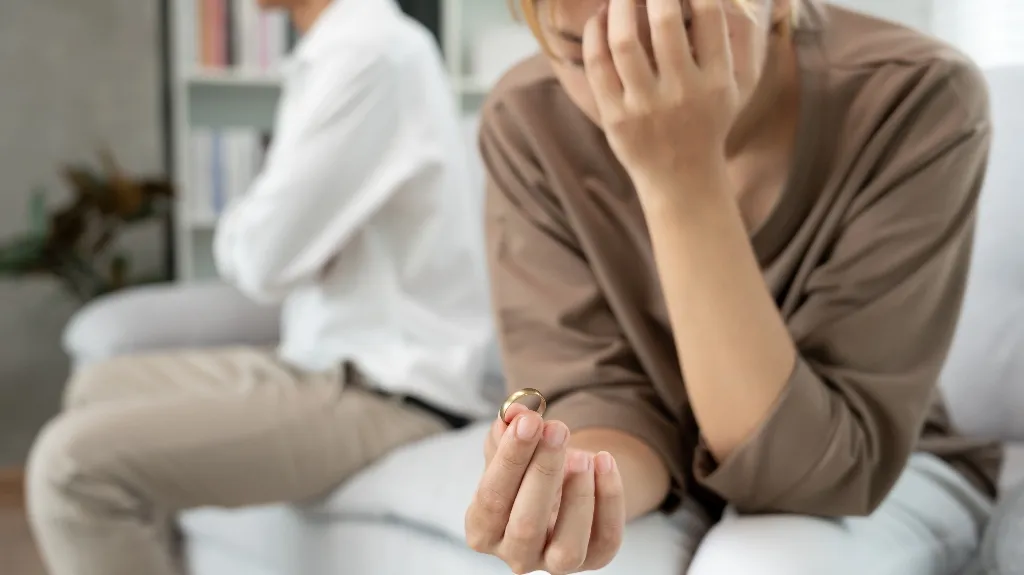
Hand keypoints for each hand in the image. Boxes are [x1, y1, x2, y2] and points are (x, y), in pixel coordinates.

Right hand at [465, 404, 625, 573]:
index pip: (492, 498)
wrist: (560, 487)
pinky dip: (609, 499)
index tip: (528, 421)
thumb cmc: (526, 468)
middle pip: (526, 525)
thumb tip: (516, 411)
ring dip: (577, 498)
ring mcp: (554, 563)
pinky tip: (605, 461)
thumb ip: (508, 428)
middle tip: (557, 429)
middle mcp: (515, 554)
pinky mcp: (594, 560)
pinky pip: (606, 539)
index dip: (510, 459)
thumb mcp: (512, 446)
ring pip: (567, 548)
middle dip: (543, 472)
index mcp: (483, 528)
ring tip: (583, 455)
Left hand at [584, 0, 742, 187]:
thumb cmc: (710, 121)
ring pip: (624, 41)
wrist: (682, 179)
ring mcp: (645, 106)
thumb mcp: (740, 86)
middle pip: (664, 20)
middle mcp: (682, 92)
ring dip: (619, 4)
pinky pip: (597, 66)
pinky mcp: (615, 117)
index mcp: (717, 79)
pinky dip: (595, 33)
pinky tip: (601, 17)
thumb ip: (743, 39)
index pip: (708, 14)